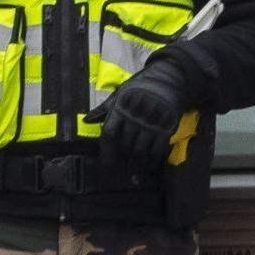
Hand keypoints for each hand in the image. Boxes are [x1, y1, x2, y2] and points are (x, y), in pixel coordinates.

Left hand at [99, 55, 191, 176]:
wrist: (168, 78)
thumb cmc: (140, 87)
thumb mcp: (120, 93)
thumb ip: (104, 108)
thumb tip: (86, 120)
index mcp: (121, 108)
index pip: (109, 133)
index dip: (106, 152)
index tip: (106, 166)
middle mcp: (135, 116)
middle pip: (124, 145)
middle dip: (121, 161)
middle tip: (120, 172)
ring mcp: (151, 123)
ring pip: (139, 151)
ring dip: (136, 166)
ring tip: (133, 176)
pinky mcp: (166, 127)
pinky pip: (157, 150)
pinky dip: (152, 161)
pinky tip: (148, 167)